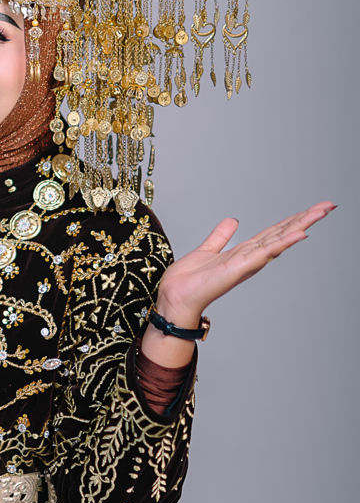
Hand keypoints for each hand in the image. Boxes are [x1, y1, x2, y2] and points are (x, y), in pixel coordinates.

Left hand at [142, 201, 334, 366]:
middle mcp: (251, 258)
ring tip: (321, 213)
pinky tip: (299, 234)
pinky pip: (264, 252)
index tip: (314, 208)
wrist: (175, 297)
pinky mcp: (238, 268)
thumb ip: (221, 236)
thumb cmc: (190, 280)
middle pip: (283, 233)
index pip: (275, 232)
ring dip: (301, 225)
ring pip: (279, 239)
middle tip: (329, 205)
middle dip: (306, 219)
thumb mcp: (208, 250)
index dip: (294, 220)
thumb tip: (233, 220)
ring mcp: (247, 263)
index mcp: (245, 252)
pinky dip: (282, 242)